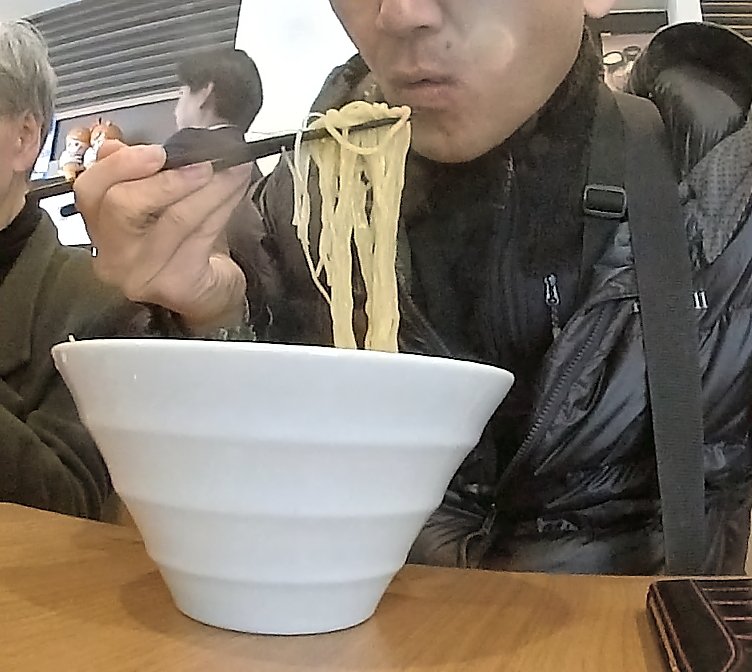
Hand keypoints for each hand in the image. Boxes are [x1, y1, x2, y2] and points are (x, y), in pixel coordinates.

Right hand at [74, 141, 252, 333]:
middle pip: (123, 206)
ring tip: (232, 168)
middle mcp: (113, 256)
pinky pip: (202, 235)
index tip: (157, 151)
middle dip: (169, 179)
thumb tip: (135, 144)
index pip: (90, 190)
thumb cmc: (182, 246)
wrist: (207, 294)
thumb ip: (140, 174)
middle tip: (204, 163)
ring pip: (175, 218)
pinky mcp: (177, 284)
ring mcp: (142, 274)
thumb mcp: (158, 205)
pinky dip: (223, 206)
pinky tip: (236, 188)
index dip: (120, 165)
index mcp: (101, 228)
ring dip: (210, 187)